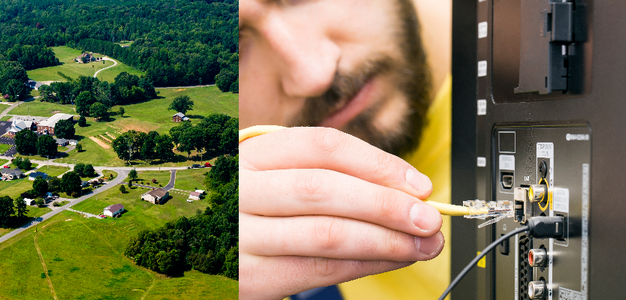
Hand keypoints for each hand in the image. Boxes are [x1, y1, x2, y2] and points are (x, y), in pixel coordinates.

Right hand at [237, 127, 441, 299]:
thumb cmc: (249, 215)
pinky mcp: (247, 275)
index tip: (418, 184)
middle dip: (386, 204)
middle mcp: (239, 189)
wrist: (196, 259)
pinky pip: (315, 270)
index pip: (320, 146)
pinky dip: (361, 266)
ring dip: (384, 241)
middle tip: (429, 219)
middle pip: (324, 188)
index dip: (377, 164)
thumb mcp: (274, 182)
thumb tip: (407, 191)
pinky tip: (387, 262)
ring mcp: (239, 234)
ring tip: (420, 245)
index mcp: (249, 154)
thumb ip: (327, 179)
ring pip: (325, 233)